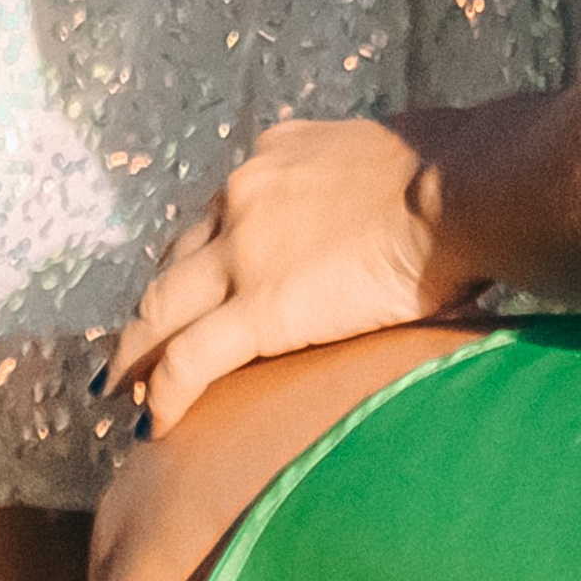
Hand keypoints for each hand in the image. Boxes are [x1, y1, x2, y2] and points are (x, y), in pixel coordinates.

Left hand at [110, 116, 482, 435]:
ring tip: (120, 391)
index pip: (215, 216)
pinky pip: (188, 360)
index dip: (193, 261)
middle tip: (130, 352)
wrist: (460, 185)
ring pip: (161, 311)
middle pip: (174, 263)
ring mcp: (244, 251)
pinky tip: (154, 425)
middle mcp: (245, 195)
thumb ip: (354, 184)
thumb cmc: (452, 173)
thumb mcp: (383, 156)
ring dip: (135, 355)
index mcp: (276, 157)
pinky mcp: (257, 307)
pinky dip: (163, 395)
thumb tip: (375, 210)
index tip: (186, 292)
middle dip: (149, 310)